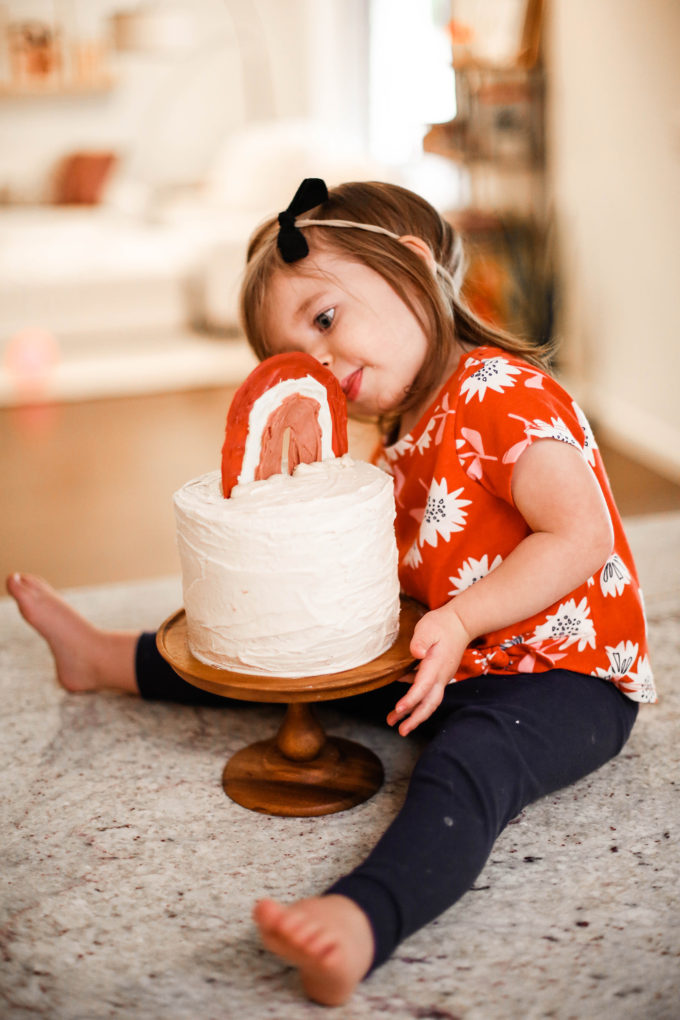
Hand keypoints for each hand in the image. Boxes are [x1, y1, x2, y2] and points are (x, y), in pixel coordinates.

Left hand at [386, 604, 469, 735]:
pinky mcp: (440, 676)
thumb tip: (417, 654)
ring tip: (395, 721)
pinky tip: (403, 703)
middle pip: (430, 703)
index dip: (411, 699)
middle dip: (415, 719)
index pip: (423, 686)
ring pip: (429, 701)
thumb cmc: (443, 625)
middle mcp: (441, 676)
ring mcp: (442, 677)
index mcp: (436, 665)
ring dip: (414, 714)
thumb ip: (421, 641)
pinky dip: (417, 702)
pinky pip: (428, 694)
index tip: (399, 708)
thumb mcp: (428, 627)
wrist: (461, 623)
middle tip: (400, 730)